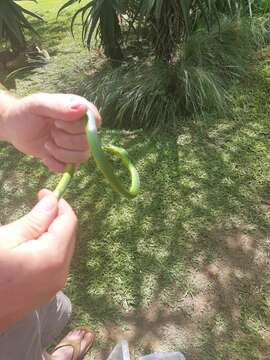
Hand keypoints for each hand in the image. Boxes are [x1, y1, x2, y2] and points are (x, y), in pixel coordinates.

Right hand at [0, 190, 76, 330]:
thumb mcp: (8, 238)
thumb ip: (36, 219)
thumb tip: (53, 201)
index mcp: (54, 257)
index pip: (69, 221)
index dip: (59, 203)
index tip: (43, 192)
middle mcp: (62, 273)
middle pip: (69, 235)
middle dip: (56, 217)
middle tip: (36, 206)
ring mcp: (55, 286)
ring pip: (63, 248)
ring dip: (52, 232)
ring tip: (30, 225)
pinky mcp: (46, 293)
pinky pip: (55, 263)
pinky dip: (49, 248)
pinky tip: (31, 245)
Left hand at [2, 93, 100, 171]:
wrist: (14, 129)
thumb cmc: (27, 112)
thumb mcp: (38, 104)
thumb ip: (59, 106)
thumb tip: (82, 109)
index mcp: (80, 110)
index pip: (94, 122)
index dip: (77, 127)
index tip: (57, 122)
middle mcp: (82, 128)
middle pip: (88, 142)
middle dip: (65, 140)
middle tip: (51, 132)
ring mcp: (77, 145)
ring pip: (82, 156)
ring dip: (61, 153)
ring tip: (47, 144)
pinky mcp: (69, 159)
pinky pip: (71, 168)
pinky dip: (55, 164)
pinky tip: (45, 155)